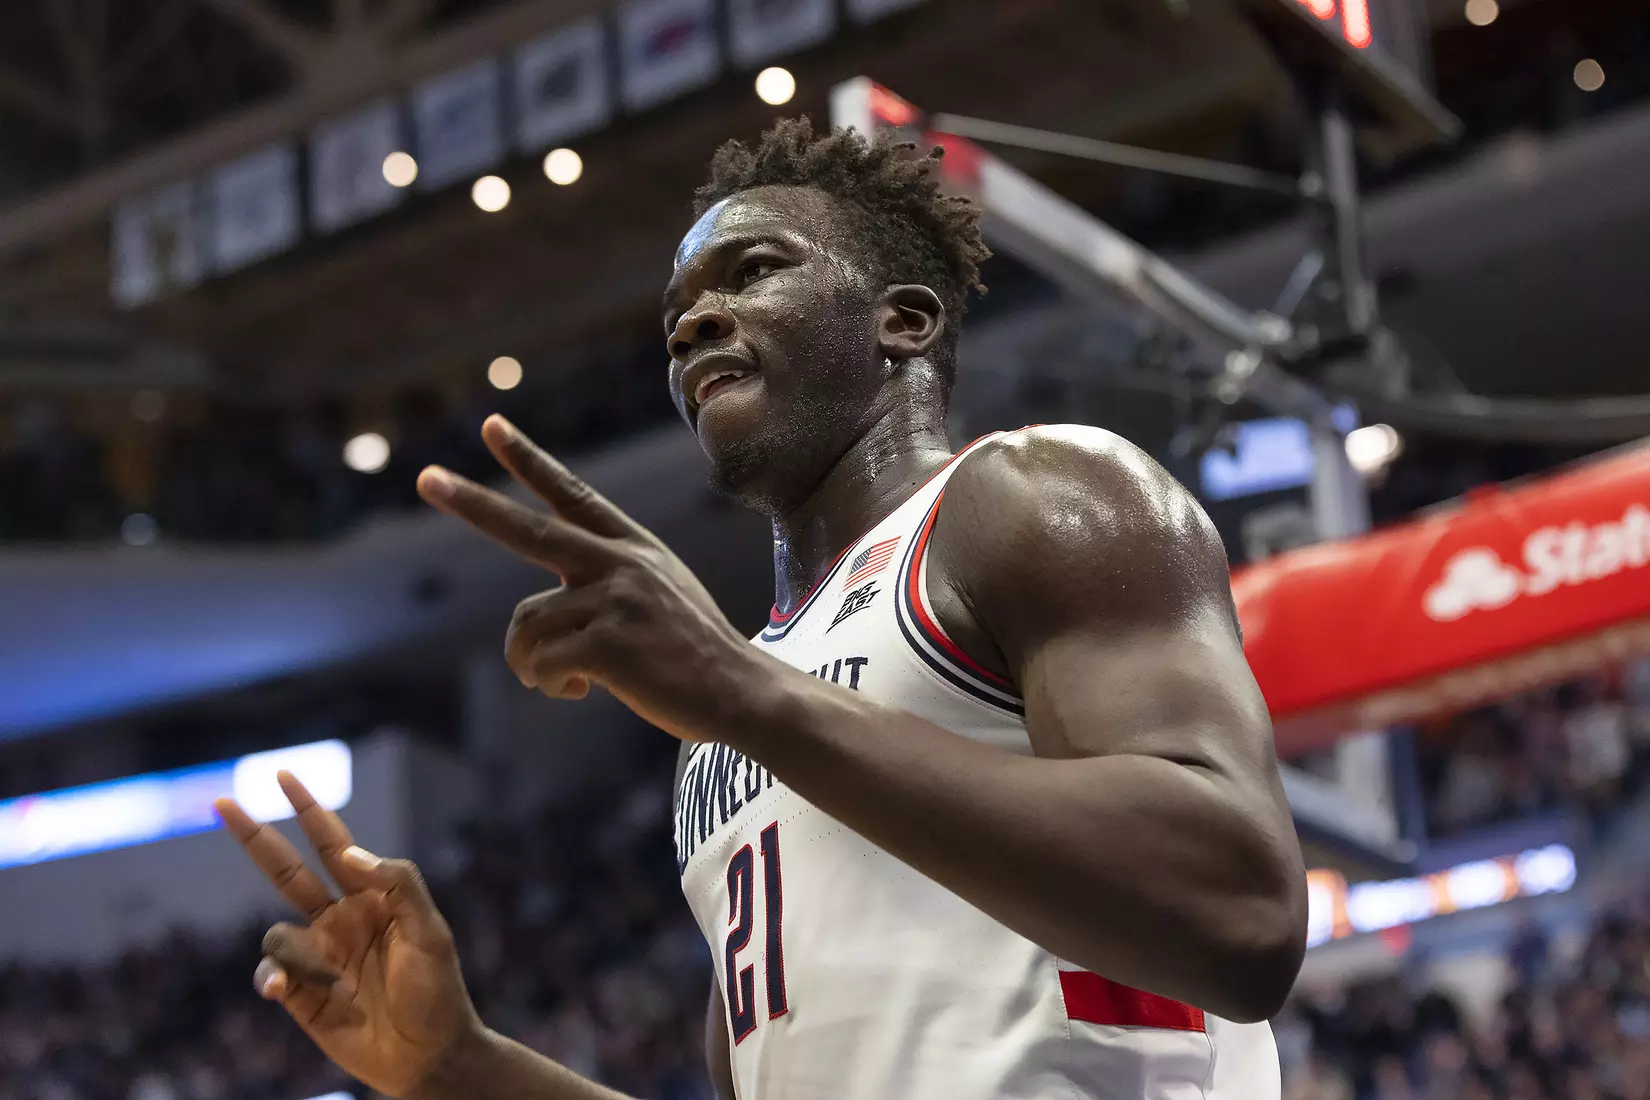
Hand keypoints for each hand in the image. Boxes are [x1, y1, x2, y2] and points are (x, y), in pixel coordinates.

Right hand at [215, 772, 481, 1097]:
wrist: (428, 1054)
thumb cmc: (437, 989)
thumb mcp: (430, 931)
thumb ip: (397, 884)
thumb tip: (348, 852)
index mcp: (370, 898)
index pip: (332, 844)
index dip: (309, 810)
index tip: (284, 777)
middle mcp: (337, 920)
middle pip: (285, 871)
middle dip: (256, 837)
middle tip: (223, 803)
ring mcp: (318, 956)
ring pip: (278, 933)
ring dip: (299, 954)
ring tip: (338, 984)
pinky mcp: (301, 995)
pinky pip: (271, 972)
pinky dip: (273, 975)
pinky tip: (283, 988)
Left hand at [416, 415, 762, 742]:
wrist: (740, 691)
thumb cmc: (695, 653)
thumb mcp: (660, 596)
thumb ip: (608, 585)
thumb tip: (544, 612)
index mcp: (632, 547)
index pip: (570, 494)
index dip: (527, 460)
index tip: (491, 427)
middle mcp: (620, 563)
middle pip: (527, 530)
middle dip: (471, 504)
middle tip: (424, 478)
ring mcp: (614, 601)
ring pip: (526, 626)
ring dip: (528, 663)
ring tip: (559, 681)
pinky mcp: (608, 644)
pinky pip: (543, 664)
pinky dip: (551, 684)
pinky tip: (579, 692)